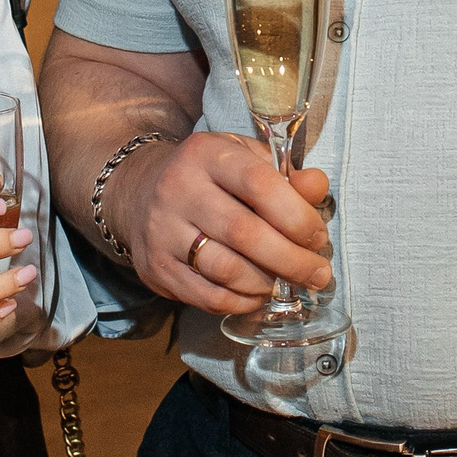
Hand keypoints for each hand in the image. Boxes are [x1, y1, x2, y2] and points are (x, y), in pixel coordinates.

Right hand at [109, 130, 333, 312]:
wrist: (139, 195)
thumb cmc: (209, 178)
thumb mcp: (244, 160)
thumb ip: (286, 175)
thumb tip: (318, 187)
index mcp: (206, 155)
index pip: (258, 184)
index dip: (296, 215)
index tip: (318, 237)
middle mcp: (179, 189)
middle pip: (244, 233)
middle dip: (291, 260)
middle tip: (318, 273)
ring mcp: (162, 231)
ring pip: (226, 269)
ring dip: (266, 282)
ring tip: (285, 281)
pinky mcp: (156, 268)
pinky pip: (207, 297)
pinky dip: (242, 301)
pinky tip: (257, 294)